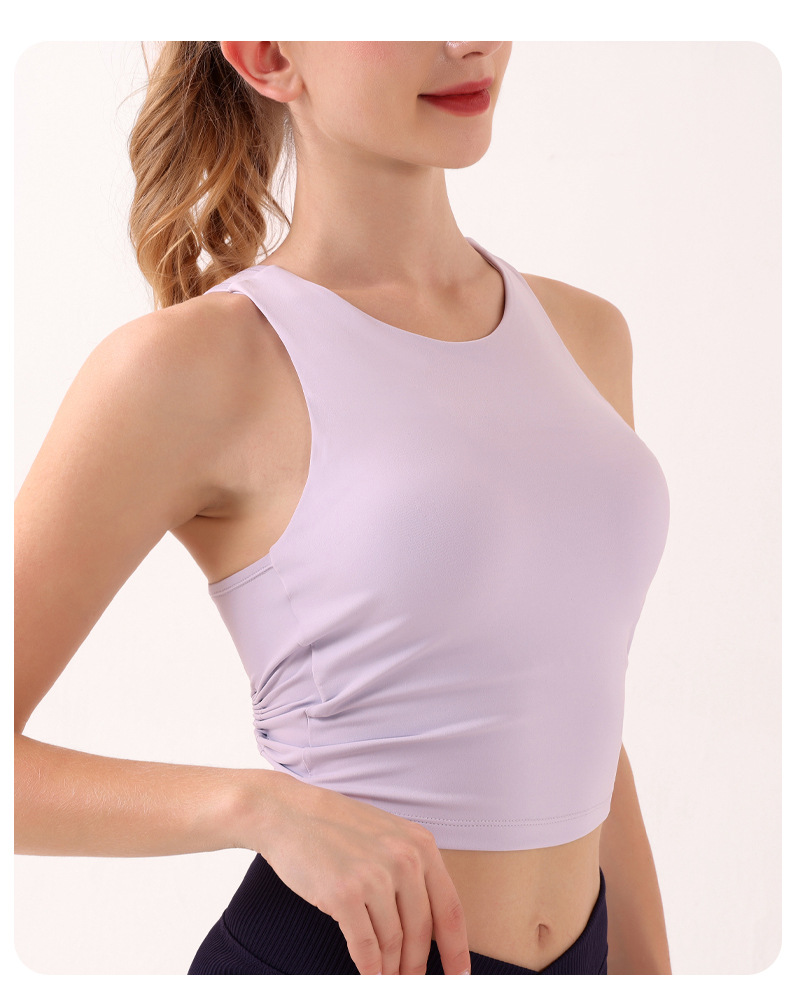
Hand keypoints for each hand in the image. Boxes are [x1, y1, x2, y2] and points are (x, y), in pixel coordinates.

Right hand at [249, 772, 471, 974]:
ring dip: (392, 969)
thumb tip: (427, 926)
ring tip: (388, 979)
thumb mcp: (387, 836)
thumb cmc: (336, 826)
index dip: (457, 950)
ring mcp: (375, 876)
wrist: (287, 812)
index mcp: (420, 845)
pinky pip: (365, 946)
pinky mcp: (344, 893)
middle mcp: (404, 859)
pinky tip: (368, 975)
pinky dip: (369, 968)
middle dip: (417, 966)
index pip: (450, 909)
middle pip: (422, 932)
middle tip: (413, 982)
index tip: (459, 975)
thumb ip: (412, 872)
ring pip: (394, 943)